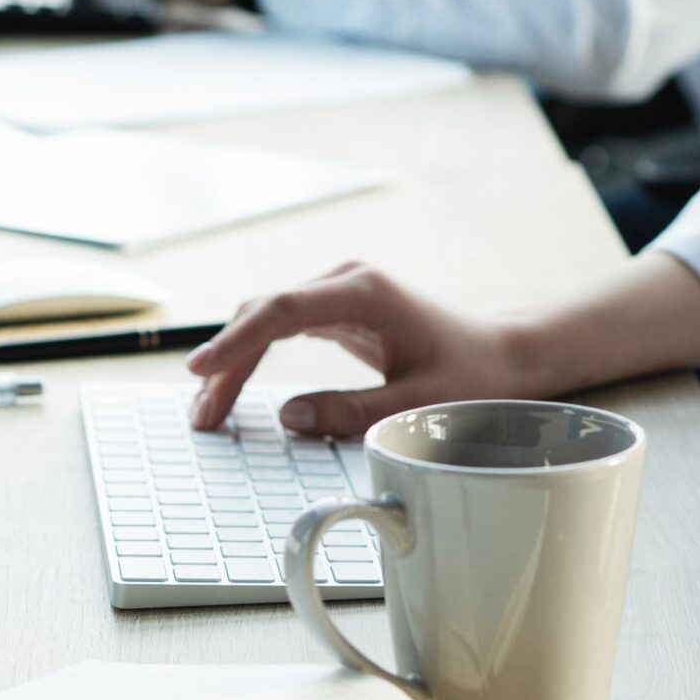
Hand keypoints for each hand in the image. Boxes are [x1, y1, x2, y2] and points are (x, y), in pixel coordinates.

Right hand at [184, 261, 531, 432]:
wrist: (499, 351)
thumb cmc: (469, 374)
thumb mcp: (419, 403)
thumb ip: (354, 411)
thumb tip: (289, 418)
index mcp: (365, 292)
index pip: (284, 311)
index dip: (237, 341)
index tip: (200, 369)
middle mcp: (346, 281)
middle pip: (265, 313)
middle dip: (227, 362)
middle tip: (204, 419)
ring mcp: (338, 292)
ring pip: (266, 320)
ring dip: (234, 362)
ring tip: (209, 413)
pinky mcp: (335, 310)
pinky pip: (280, 329)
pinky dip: (253, 358)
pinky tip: (231, 388)